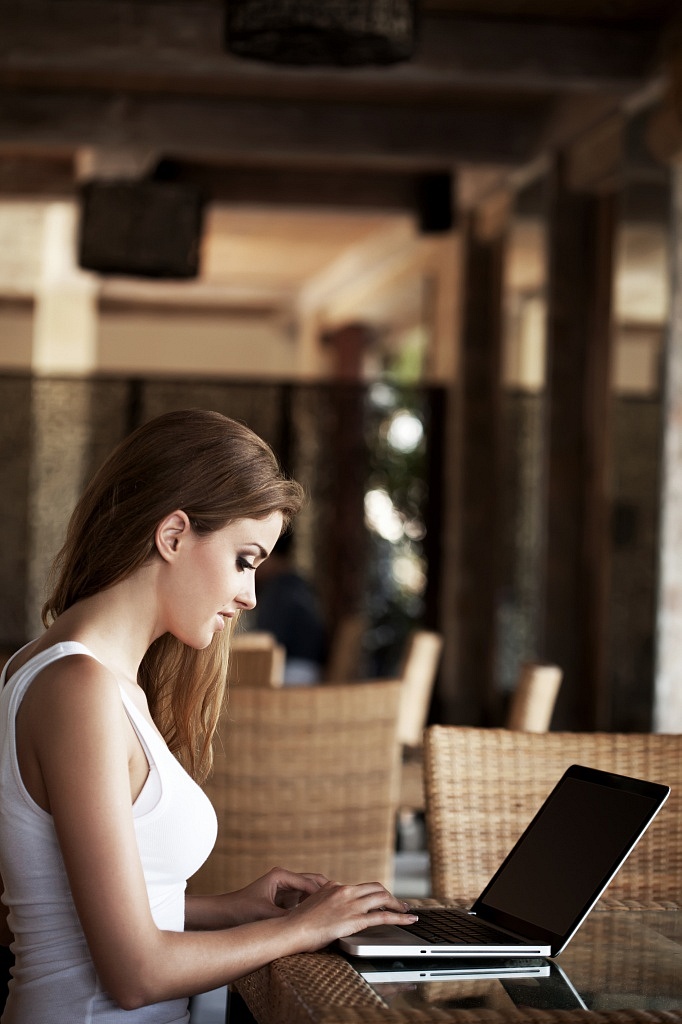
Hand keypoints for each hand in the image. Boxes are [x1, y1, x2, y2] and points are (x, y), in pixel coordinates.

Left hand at [225, 867, 329, 923]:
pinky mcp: (283, 899)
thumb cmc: (241, 911)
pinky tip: (322, 916)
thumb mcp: (266, 915)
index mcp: (281, 876)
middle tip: (344, 904)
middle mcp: (285, 879)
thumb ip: (287, 918)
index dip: (325, 894)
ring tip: (337, 910)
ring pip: (310, 891)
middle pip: (313, 882)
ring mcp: (285, 889)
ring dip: (321, 900)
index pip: (310, 882)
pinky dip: (312, 906)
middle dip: (328, 893)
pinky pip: (303, 901)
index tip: (338, 903)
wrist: (223, 915)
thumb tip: (308, 924)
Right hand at [284, 879, 417, 951]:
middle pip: (375, 888)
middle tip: (399, 904)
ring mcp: (350, 904)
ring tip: (407, 912)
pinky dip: (400, 917)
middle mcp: (345, 891)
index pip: (359, 887)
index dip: (373, 894)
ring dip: (398, 904)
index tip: (379, 901)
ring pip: (382, 897)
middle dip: (390, 896)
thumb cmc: (297, 923)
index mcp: (334, 886)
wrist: (291, 929)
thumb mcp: (311, 904)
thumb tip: (331, 909)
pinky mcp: (354, 919)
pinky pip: (383, 916)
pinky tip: (409, 920)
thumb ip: (325, 901)